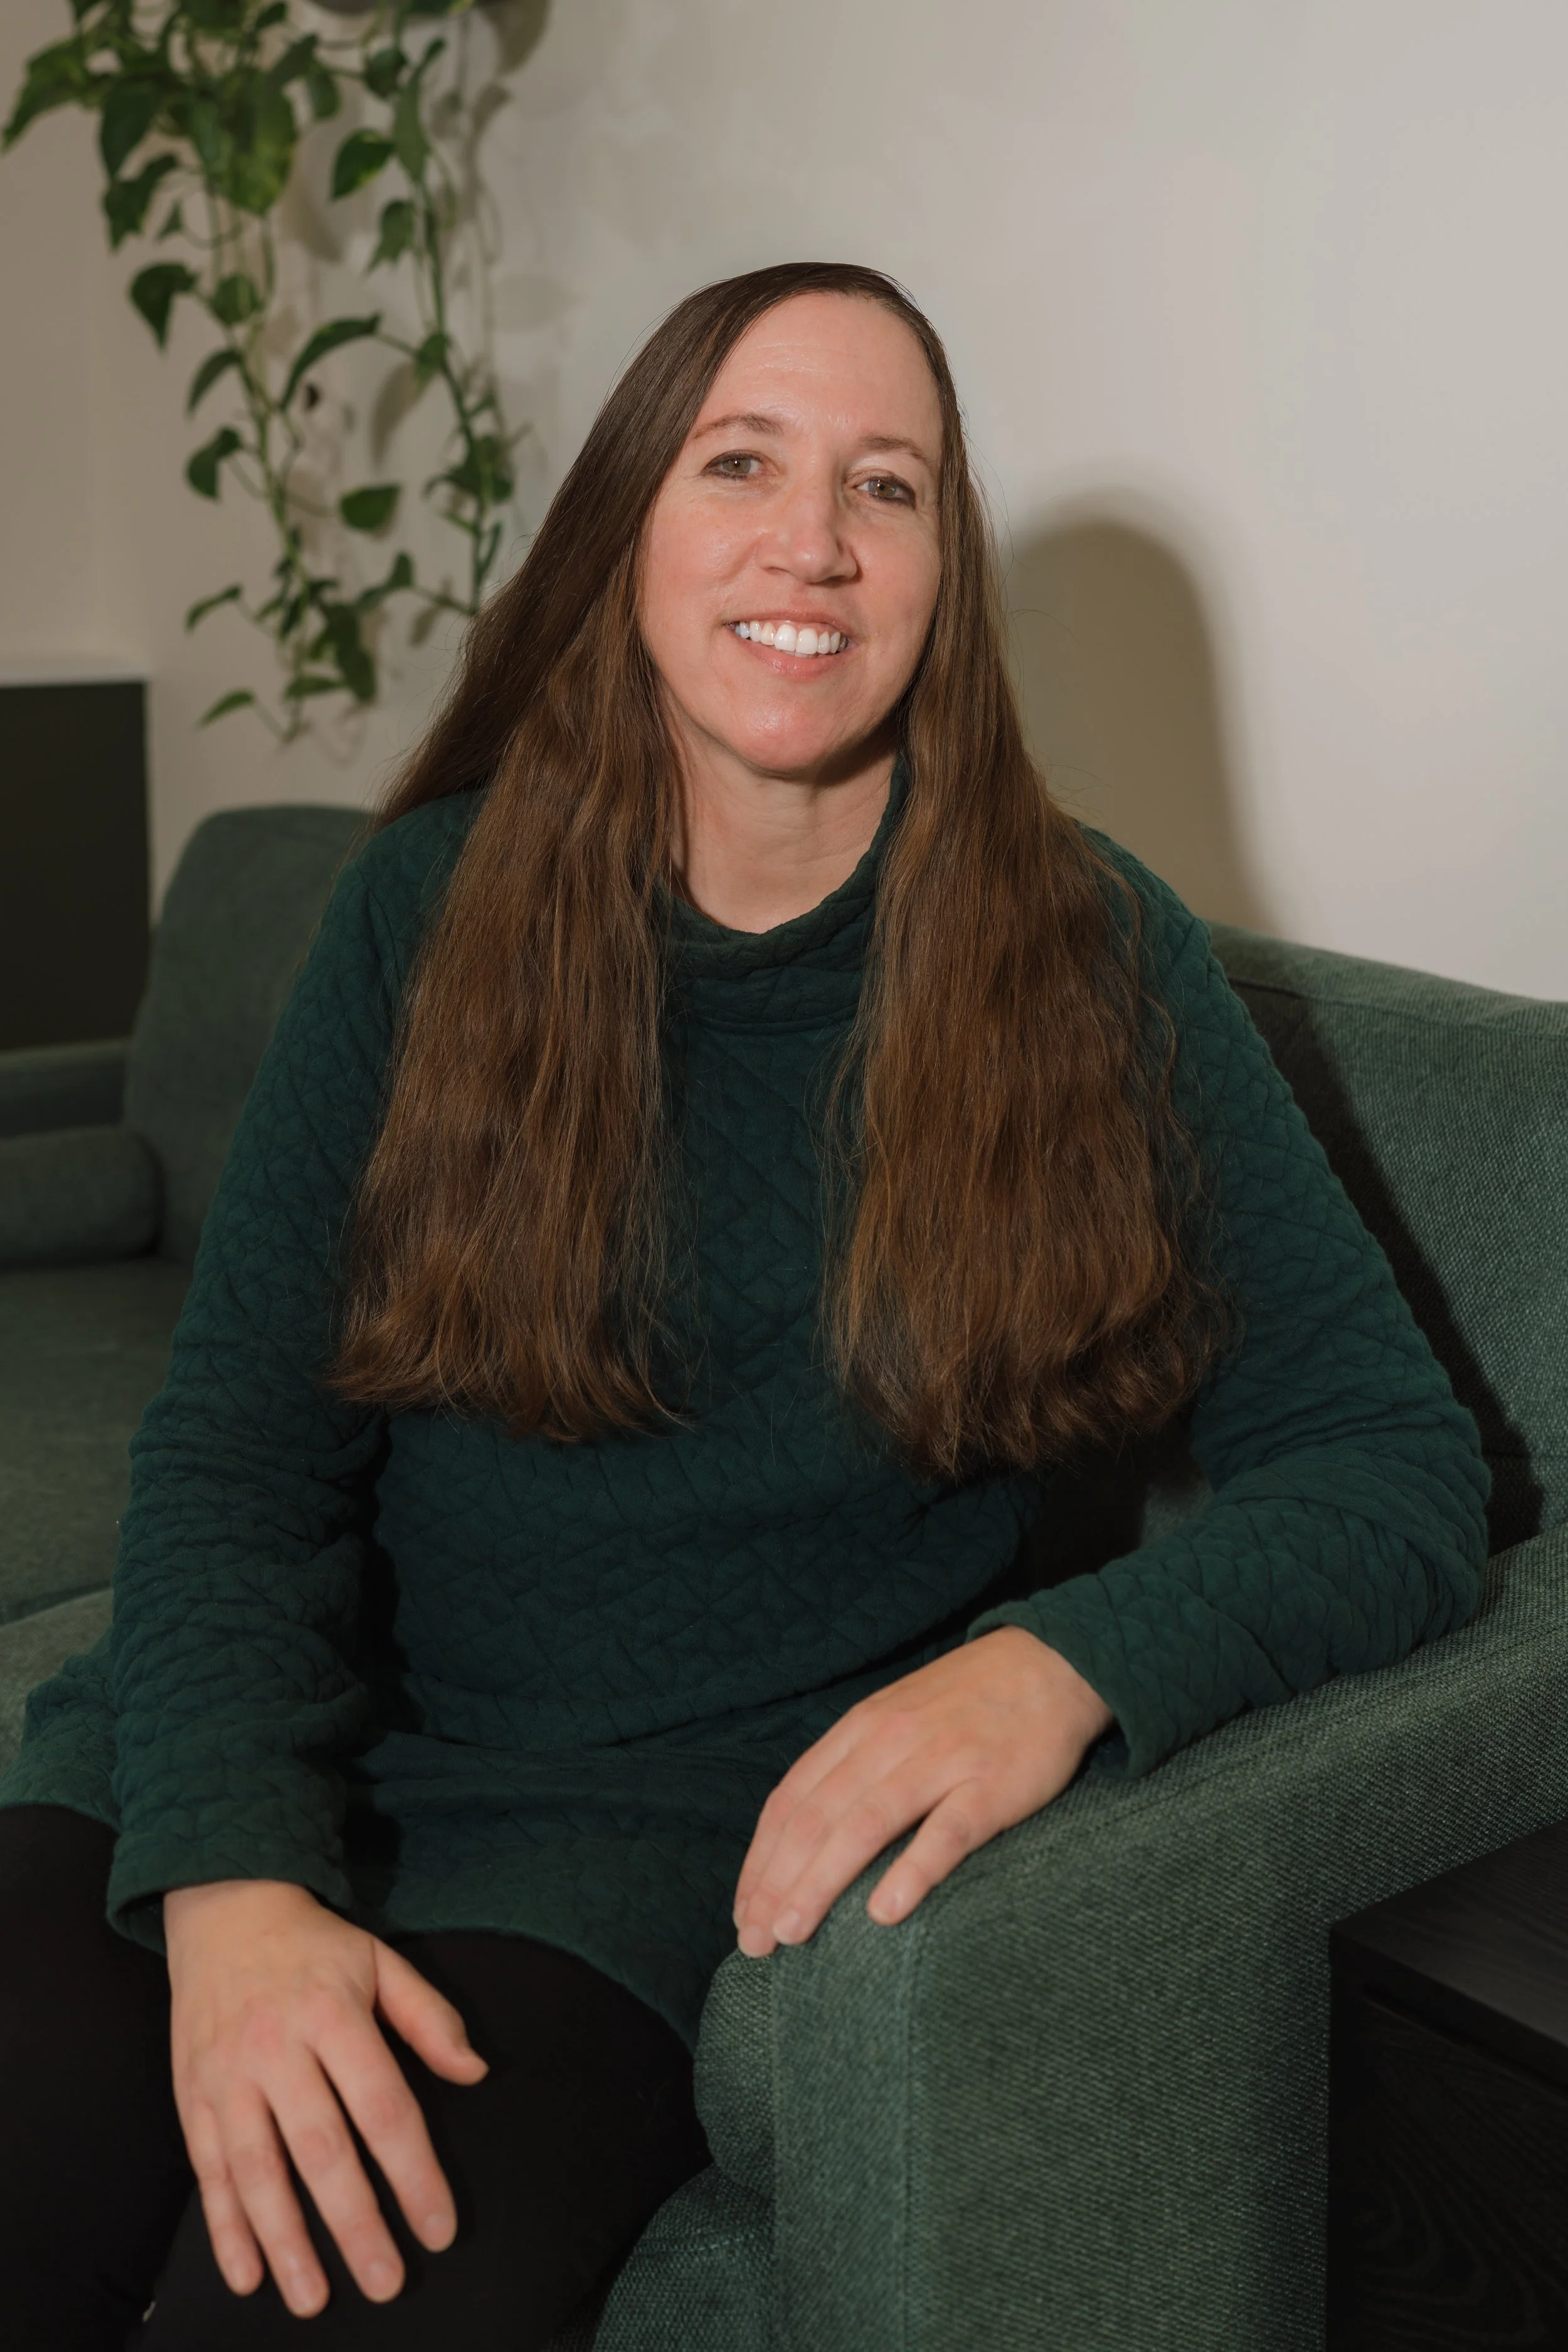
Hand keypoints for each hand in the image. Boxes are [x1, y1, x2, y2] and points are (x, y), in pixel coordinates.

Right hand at [164, 1879, 487, 2317]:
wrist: (224, 1908)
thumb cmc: (314, 1945)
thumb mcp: (381, 1961)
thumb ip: (430, 2018)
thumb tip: (476, 2073)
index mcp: (335, 2015)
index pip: (384, 2108)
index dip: (414, 2174)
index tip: (438, 2227)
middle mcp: (278, 2049)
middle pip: (322, 2151)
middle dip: (355, 2223)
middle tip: (385, 2282)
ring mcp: (228, 2076)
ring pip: (258, 2171)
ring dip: (286, 2241)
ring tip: (313, 2296)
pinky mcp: (193, 2094)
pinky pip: (210, 2170)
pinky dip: (225, 2226)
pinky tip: (246, 2272)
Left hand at [733, 1628, 1112, 1955]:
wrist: (1052, 1663)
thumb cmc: (966, 1701)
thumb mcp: (894, 1713)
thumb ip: (853, 1762)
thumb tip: (804, 1830)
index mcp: (860, 1727)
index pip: (791, 1800)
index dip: (761, 1860)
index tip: (744, 1911)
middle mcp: (890, 1742)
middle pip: (816, 1819)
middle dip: (777, 1884)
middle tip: (755, 1941)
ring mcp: (941, 1762)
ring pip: (864, 1825)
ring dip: (821, 1882)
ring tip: (794, 1932)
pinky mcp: (991, 1786)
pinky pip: (946, 1832)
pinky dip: (911, 1871)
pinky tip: (884, 1913)